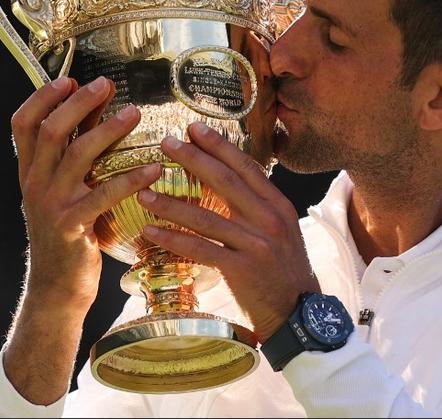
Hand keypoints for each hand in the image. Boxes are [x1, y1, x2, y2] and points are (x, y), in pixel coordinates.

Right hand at [11, 76, 161, 314]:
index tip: (68, 78)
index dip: (41, 98)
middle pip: (50, 131)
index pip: (22, 124)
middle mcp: (35, 183)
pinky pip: (104, 194)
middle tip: (106, 84)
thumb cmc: (70, 230)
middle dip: (78, 103)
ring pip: (77, 156)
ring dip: (108, 130)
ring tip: (135, 113)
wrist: (58, 286)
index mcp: (30, 171)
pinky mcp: (73, 225)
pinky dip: (130, 178)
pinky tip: (154, 168)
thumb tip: (99, 105)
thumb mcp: (65, 188)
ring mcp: (52, 204)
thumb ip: (77, 150)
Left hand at [137, 121, 319, 341]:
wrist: (298, 312)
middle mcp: (269, 219)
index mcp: (278, 205)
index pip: (247, 167)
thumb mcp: (280, 230)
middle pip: (226, 182)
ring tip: (143, 192)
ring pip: (207, 217)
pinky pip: (201, 249)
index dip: (219, 146)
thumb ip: (257, 205)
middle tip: (165, 143)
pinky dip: (174, 239)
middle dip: (194, 159)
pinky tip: (151, 230)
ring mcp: (256, 244)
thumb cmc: (283, 269)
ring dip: (172, 203)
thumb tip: (228, 180)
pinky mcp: (242, 269)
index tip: (194, 128)